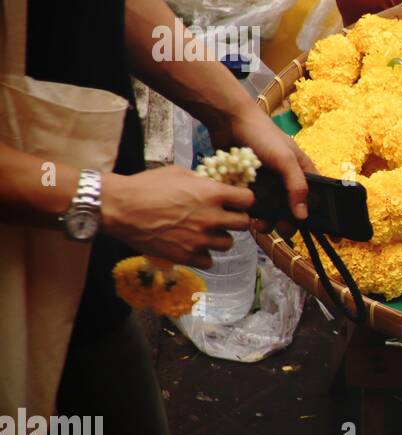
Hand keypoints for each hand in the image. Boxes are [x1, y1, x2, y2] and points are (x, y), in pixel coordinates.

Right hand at [101, 166, 254, 268]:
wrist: (120, 208)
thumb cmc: (146, 186)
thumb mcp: (179, 173)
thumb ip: (202, 182)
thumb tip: (213, 186)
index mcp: (212, 193)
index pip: (249, 200)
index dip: (244, 200)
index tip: (237, 201)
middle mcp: (212, 217)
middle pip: (243, 224)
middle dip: (235, 219)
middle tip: (223, 218)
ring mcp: (200, 239)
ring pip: (228, 244)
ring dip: (219, 238)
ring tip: (205, 232)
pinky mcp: (187, 256)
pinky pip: (209, 261)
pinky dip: (204, 255)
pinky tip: (194, 247)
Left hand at [211, 106, 316, 232]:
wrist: (229, 120)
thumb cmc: (263, 135)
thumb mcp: (285, 160)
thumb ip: (297, 186)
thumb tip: (303, 216)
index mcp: (302, 171)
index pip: (315, 197)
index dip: (316, 213)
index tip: (317, 230)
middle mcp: (286, 178)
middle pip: (292, 207)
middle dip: (287, 221)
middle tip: (281, 229)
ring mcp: (267, 182)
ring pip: (271, 208)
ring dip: (267, 219)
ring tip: (258, 224)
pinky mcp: (249, 183)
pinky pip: (253, 203)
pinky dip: (251, 211)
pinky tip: (247, 216)